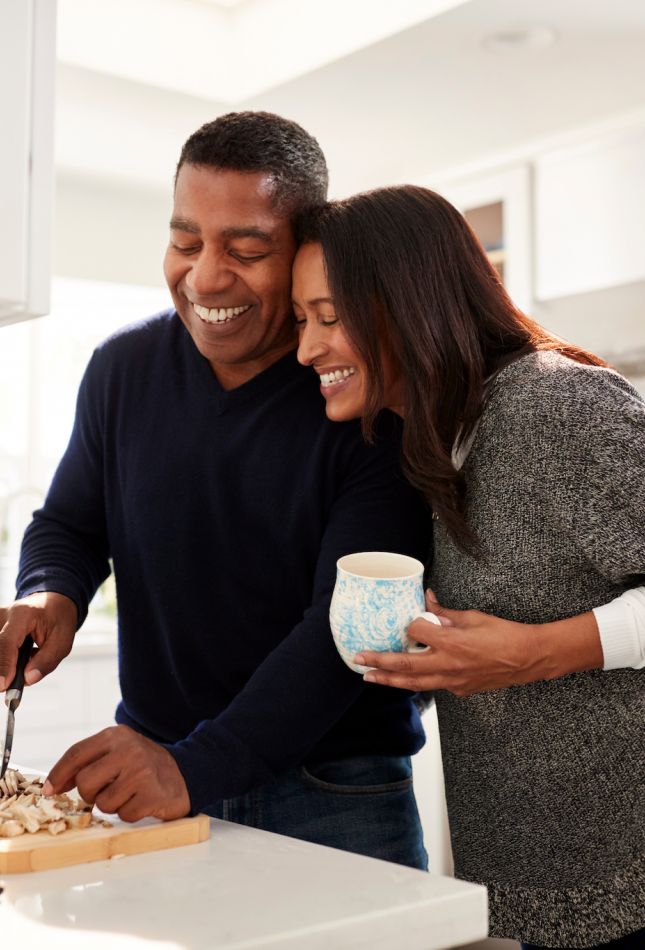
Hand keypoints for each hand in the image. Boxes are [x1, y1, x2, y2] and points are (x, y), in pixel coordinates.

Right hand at [0, 592, 76, 690]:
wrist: (52, 601)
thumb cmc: (58, 618)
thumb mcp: (63, 639)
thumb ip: (46, 661)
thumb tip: (28, 680)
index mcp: (22, 615)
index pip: (6, 643)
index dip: (3, 666)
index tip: (2, 686)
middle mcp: (3, 615)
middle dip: (5, 670)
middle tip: (17, 684)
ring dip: (8, 664)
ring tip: (29, 656)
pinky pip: (0, 651)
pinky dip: (7, 660)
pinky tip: (21, 656)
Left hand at [43, 725, 190, 822]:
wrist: (185, 774)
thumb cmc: (143, 765)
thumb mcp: (117, 753)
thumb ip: (88, 762)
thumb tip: (54, 785)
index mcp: (116, 736)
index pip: (76, 754)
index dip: (58, 774)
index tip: (49, 790)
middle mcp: (129, 750)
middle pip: (85, 782)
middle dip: (90, 793)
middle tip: (107, 789)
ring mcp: (142, 772)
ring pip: (102, 803)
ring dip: (112, 804)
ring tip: (128, 793)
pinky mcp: (152, 794)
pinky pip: (123, 814)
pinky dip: (128, 813)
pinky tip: (141, 801)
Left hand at [354, 589, 600, 696]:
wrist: (530, 659)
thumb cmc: (505, 634)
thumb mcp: (473, 617)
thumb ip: (446, 613)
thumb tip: (427, 599)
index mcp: (453, 643)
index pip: (416, 633)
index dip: (408, 625)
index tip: (404, 620)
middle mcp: (449, 665)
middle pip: (405, 666)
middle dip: (379, 663)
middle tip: (358, 659)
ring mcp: (454, 681)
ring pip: (415, 683)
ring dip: (389, 680)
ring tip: (369, 676)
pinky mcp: (461, 690)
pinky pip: (434, 685)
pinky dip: (417, 681)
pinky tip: (405, 678)